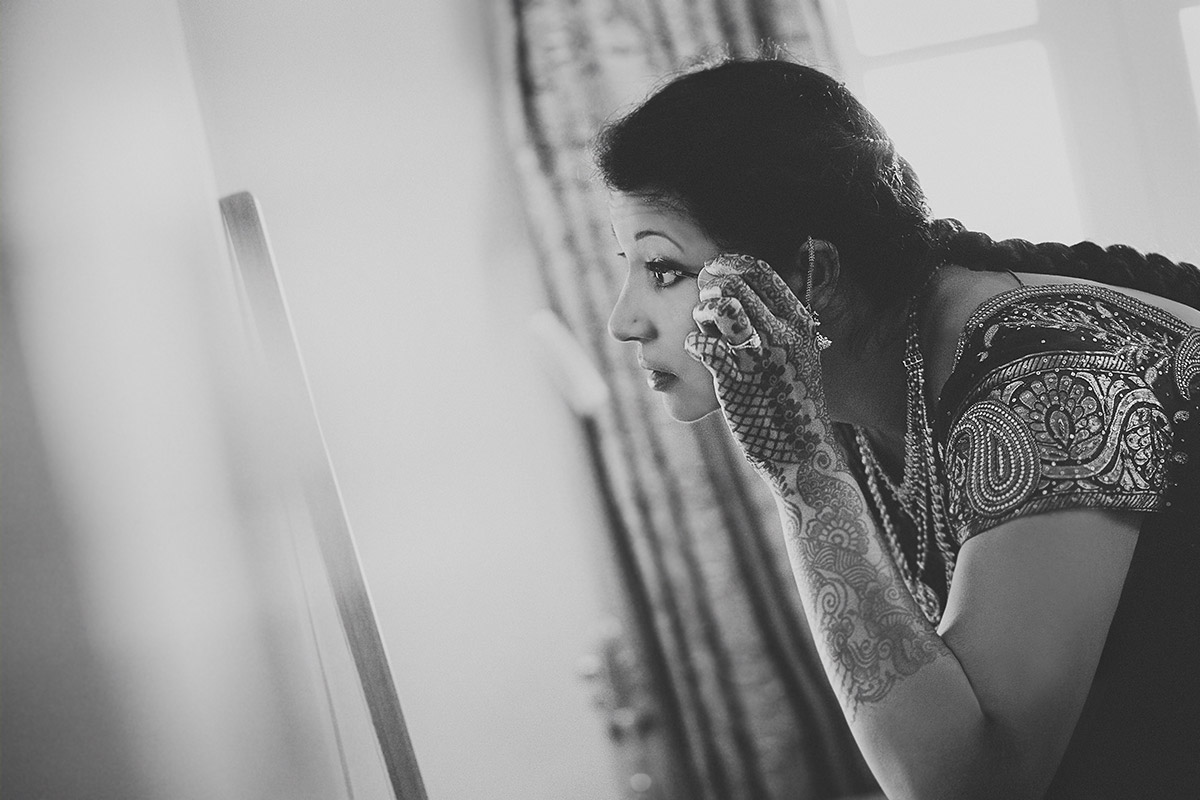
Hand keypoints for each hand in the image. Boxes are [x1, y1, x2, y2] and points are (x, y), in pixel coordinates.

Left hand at [684, 253, 829, 481]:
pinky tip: (695, 352)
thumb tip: (751, 292)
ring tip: (701, 325)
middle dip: (710, 285)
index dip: (731, 265)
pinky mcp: (735, 382)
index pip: (760, 271)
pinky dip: (693, 344)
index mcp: (798, 322)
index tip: (717, 271)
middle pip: (734, 283)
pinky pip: (702, 346)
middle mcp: (781, 333)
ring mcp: (758, 357)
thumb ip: (780, 321)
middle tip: (703, 298)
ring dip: (701, 312)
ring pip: (718, 308)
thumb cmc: (791, 400)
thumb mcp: (798, 353)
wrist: (800, 453)